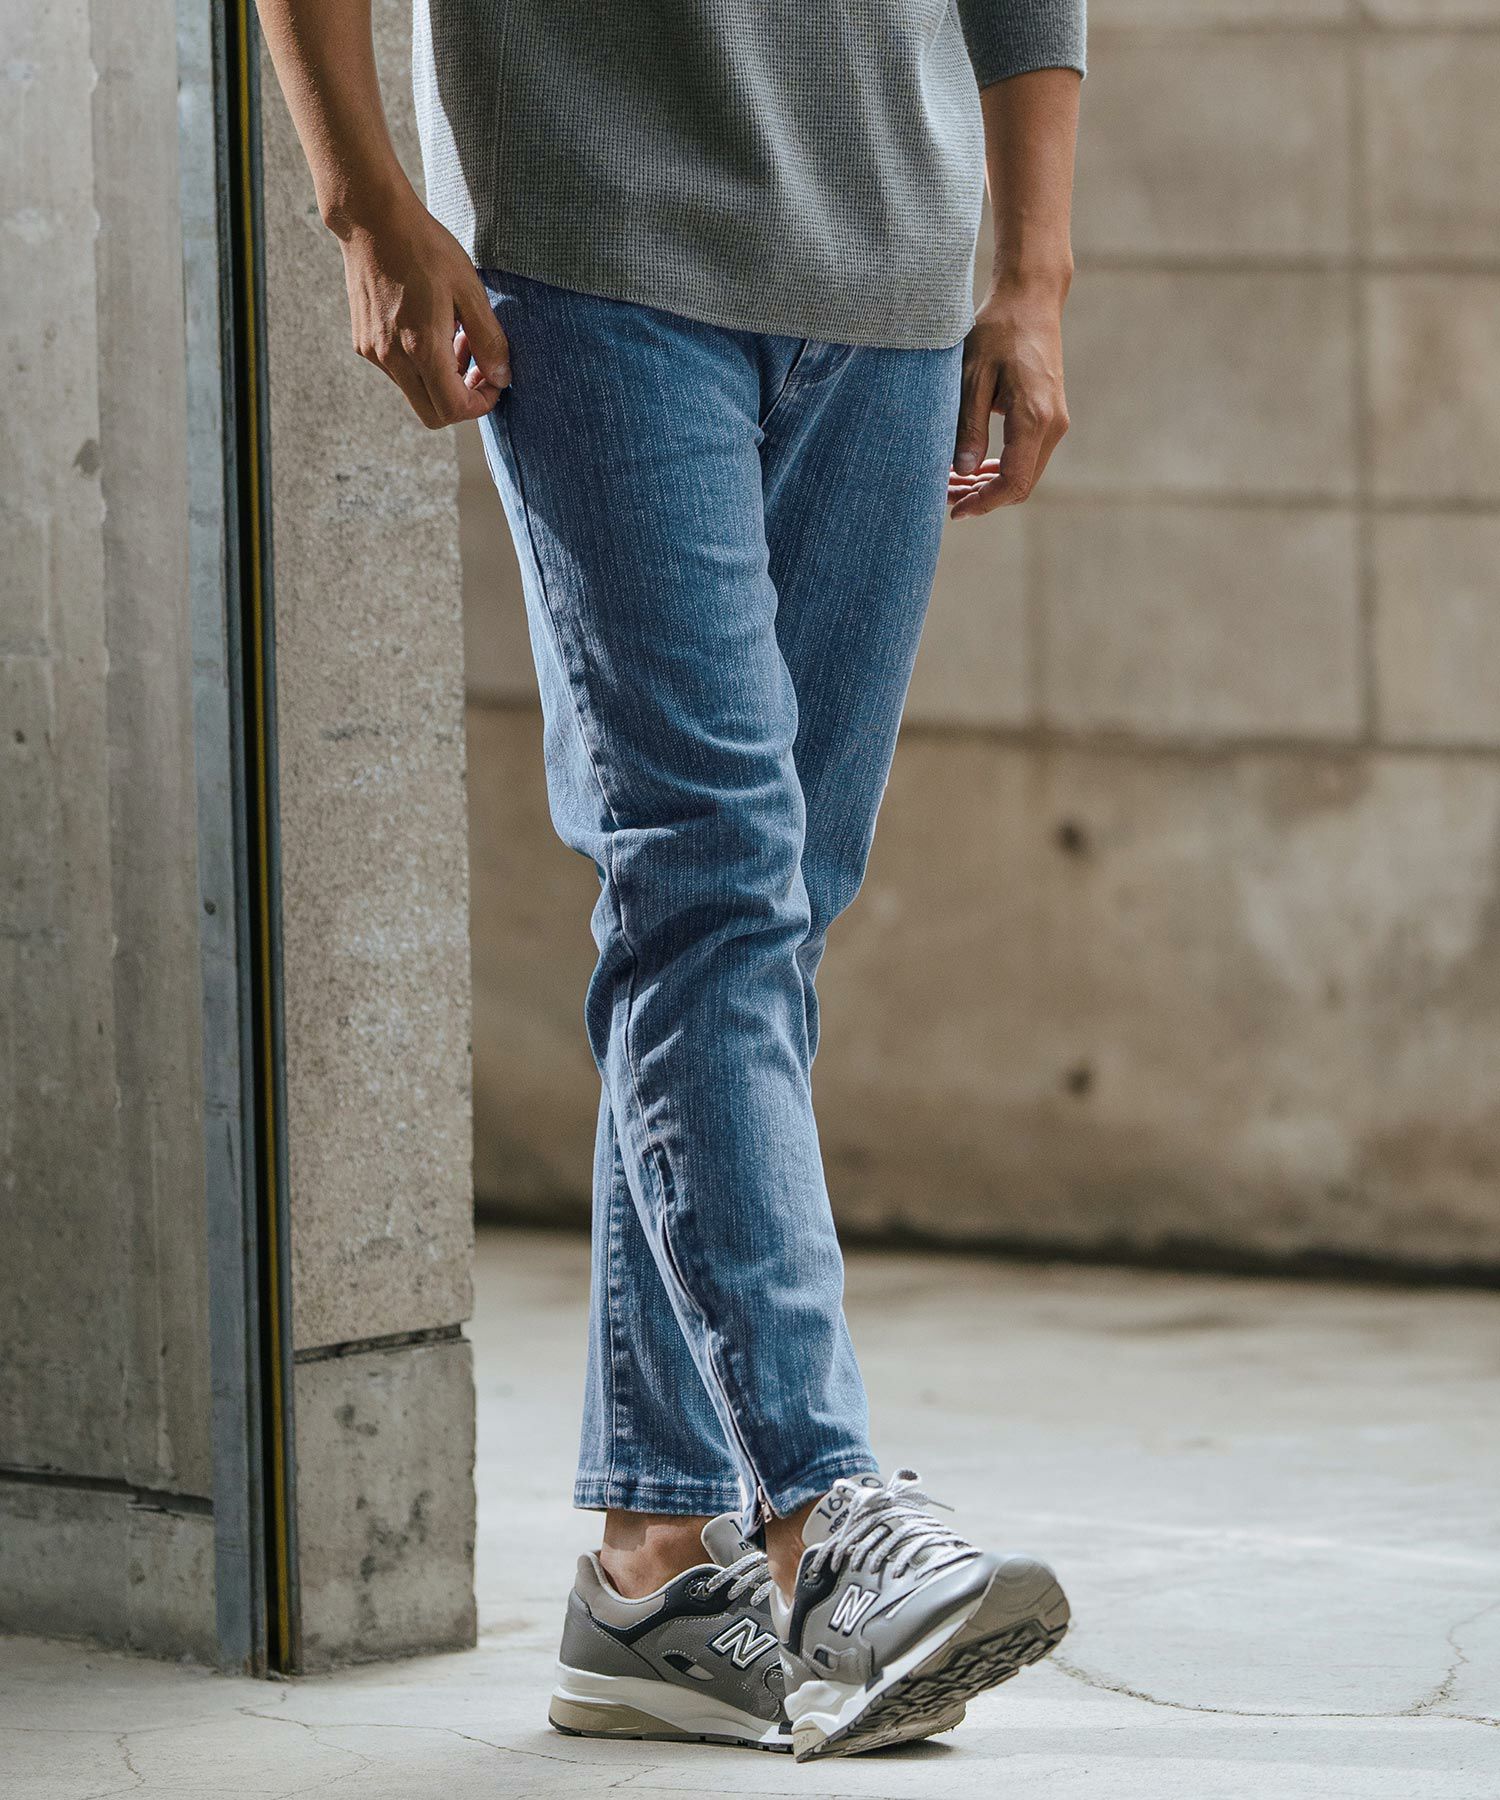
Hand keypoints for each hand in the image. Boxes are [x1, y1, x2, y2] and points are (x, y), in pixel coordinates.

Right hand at [336, 189, 509, 428]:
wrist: (371, 220)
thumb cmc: (424, 249)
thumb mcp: (469, 290)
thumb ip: (489, 339)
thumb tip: (501, 377)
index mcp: (421, 347)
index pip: (454, 409)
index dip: (481, 404)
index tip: (494, 380)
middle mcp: (392, 358)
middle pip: (433, 414)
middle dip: (462, 399)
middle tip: (478, 365)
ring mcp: (373, 352)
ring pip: (416, 393)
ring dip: (442, 379)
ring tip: (456, 337)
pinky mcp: (363, 343)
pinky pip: (399, 373)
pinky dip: (421, 365)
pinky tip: (431, 329)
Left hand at [949, 275, 1069, 518]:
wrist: (1030, 300)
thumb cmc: (998, 331)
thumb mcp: (972, 376)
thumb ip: (968, 426)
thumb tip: (963, 472)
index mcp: (1035, 417)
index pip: (1014, 481)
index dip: (984, 503)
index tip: (954, 510)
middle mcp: (1053, 425)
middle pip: (1021, 485)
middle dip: (983, 498)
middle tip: (944, 496)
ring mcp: (1055, 422)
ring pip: (1024, 474)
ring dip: (990, 486)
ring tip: (952, 483)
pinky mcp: (1050, 417)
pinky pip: (1026, 457)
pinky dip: (1000, 469)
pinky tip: (972, 468)